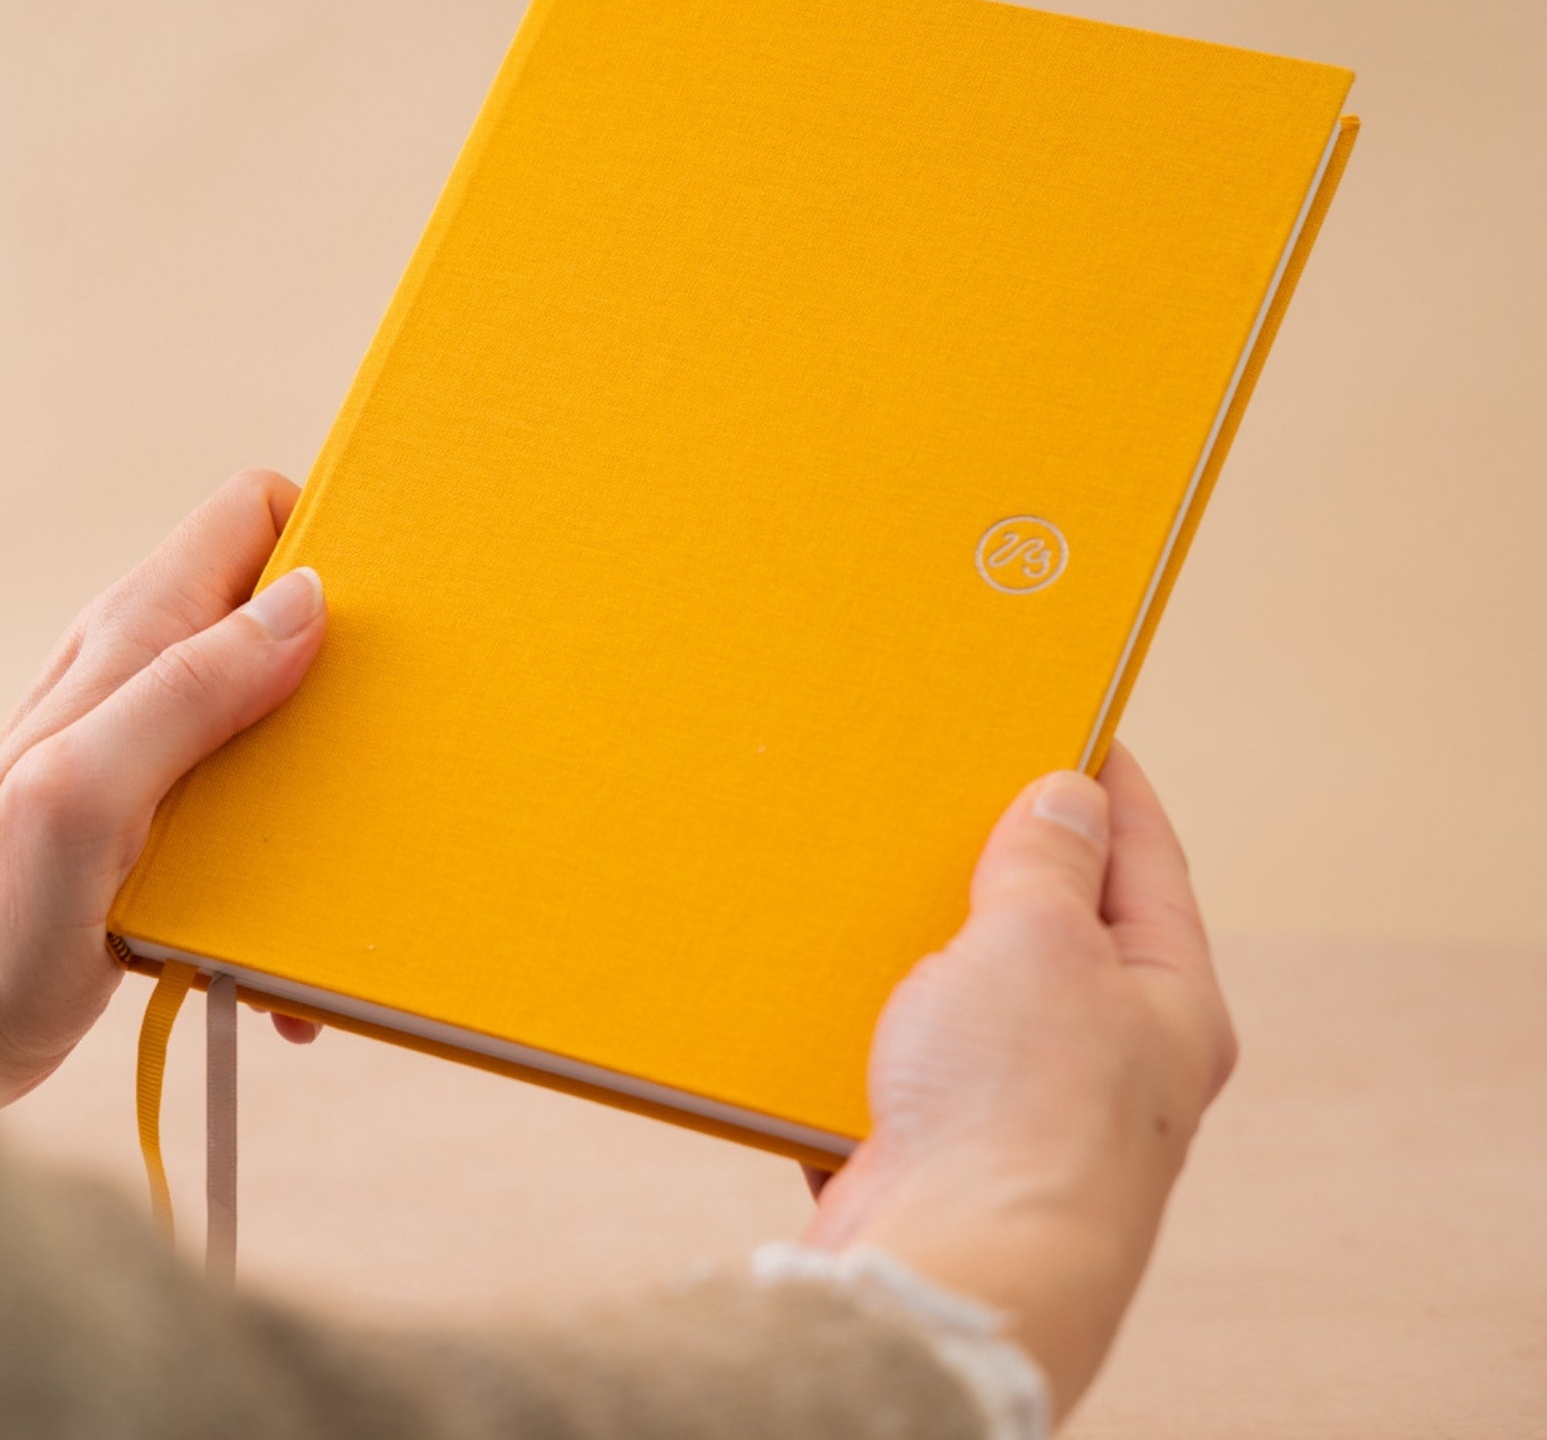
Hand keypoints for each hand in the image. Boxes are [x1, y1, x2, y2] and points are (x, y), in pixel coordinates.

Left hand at [0, 471, 327, 1105]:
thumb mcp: (87, 791)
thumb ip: (188, 690)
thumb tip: (305, 603)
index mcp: (138, 634)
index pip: (254, 514)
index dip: (325, 536)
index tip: (385, 606)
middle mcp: (154, 672)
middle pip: (288, 609)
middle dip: (352, 659)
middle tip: (390, 733)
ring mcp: (166, 744)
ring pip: (291, 708)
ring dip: (333, 774)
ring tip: (350, 845)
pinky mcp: (175, 817)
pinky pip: (269, 801)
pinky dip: (299, 852)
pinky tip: (292, 927)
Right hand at [806, 743, 1235, 1422]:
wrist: (947, 1277)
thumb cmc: (1019, 1114)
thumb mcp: (1040, 942)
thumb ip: (1047, 860)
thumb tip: (1067, 797)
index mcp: (1165, 1001)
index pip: (1146, 857)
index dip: (1107, 780)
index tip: (1069, 718)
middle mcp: (1106, 1056)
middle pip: (1058, 924)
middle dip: (1002, 855)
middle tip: (952, 778)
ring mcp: (1022, 1104)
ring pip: (972, 988)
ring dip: (923, 938)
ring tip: (875, 866)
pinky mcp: (941, 1143)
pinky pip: (904, 1051)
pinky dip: (870, 1011)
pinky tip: (830, 973)